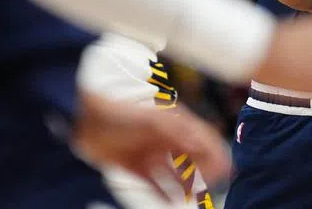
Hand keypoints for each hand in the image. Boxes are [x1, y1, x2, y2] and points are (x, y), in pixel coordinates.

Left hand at [74, 92, 230, 199]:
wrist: (85, 119)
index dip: (217, 153)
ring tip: (196, 199)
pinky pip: (155, 185)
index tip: (226, 170)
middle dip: (205, 173)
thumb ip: (177, 131)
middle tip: (212, 189)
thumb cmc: (120, 113)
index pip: (203, 139)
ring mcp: (152, 154)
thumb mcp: (151, 119)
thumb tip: (201, 145)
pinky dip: (165, 196)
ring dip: (187, 187)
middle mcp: (167, 140)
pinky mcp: (136, 167)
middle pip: (193, 159)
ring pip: (177, 175)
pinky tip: (172, 205)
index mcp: (175, 124)